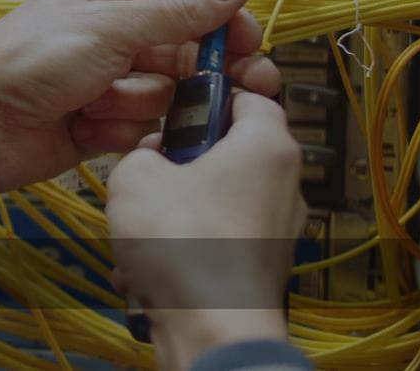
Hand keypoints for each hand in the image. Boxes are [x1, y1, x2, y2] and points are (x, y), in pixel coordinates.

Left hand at [0, 0, 279, 204]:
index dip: (217, 25)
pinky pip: (138, 128)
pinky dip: (114, 131)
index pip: (180, 5)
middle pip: (180, 54)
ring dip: (132, 103)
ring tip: (91, 103)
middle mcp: (107, 38)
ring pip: (162, 95)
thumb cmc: (27, 65)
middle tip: (217, 87)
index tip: (248, 43)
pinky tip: (82, 128)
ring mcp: (104, 83)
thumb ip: (177, 13)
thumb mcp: (107, 29)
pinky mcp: (99, 125)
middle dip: (186, 73)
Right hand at [105, 92, 306, 370]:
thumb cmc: (186, 247)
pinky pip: (218, 238)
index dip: (209, 96)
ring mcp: (278, 229)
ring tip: (144, 224)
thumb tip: (148, 159)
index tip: (181, 103)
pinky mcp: (262, 265)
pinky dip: (188, 245)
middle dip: (184, 160)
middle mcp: (284, 185)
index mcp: (266, 146)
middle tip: (152, 167)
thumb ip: (141, 152)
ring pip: (220, 198)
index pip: (249, 96)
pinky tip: (153, 262)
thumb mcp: (135, 175)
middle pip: (231, 152)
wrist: (208, 323)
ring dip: (180, 206)